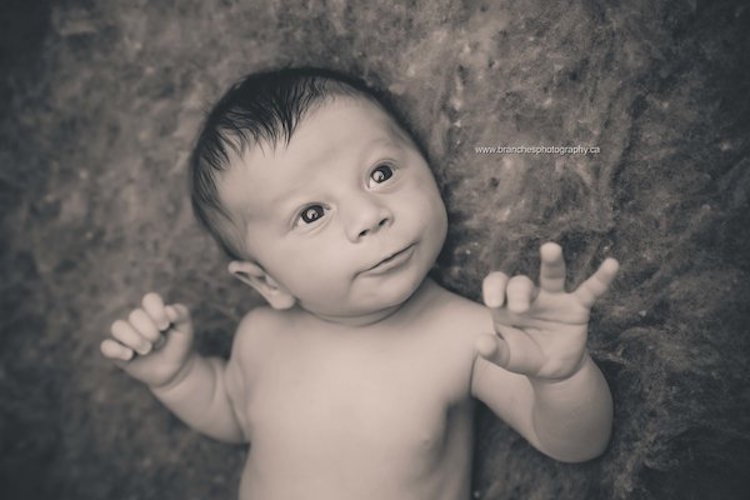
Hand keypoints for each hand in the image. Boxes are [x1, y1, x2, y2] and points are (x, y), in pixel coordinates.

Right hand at [100, 293, 194, 387]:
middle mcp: (136, 320)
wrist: (175, 370)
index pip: (150, 299)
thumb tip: (169, 310)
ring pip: (118, 327)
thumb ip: (182, 315)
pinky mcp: (117, 352)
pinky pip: (106, 346)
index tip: (166, 326)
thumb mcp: (186, 329)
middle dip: (151, 332)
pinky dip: (116, 350)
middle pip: (135, 315)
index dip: (157, 312)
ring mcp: (125, 335)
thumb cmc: (179, 345)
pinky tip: (130, 356)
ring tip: (147, 350)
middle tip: (159, 343)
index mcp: (153, 310)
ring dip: (135, 340)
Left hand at [475, 242, 618, 380]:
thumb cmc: (526, 356)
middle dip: (519, 292)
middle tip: (520, 308)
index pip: (497, 284)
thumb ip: (494, 351)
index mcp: (507, 304)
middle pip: (521, 283)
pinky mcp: (577, 306)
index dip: (494, 287)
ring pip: (552, 275)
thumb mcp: (508, 357)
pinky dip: (601, 278)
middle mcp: (530, 296)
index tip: (493, 302)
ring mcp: (554, 298)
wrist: (554, 370)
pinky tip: (612, 264)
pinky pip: (590, 290)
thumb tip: (480, 342)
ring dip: (551, 262)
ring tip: (550, 248)